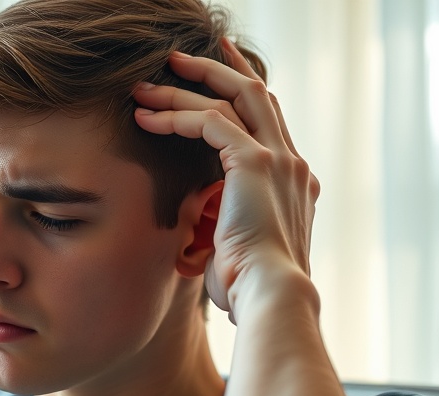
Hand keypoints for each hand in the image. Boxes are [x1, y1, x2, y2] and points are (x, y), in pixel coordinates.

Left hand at [132, 38, 319, 317]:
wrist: (270, 296)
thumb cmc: (248, 287)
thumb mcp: (235, 248)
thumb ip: (222, 227)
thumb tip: (196, 235)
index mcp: (292, 182)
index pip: (267, 122)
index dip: (240, 95)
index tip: (215, 75)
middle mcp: (291, 163)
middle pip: (255, 95)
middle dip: (217, 70)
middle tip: (180, 58)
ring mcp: (278, 160)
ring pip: (231, 99)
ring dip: (184, 89)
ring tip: (146, 86)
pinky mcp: (254, 163)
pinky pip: (210, 122)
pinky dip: (176, 115)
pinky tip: (146, 118)